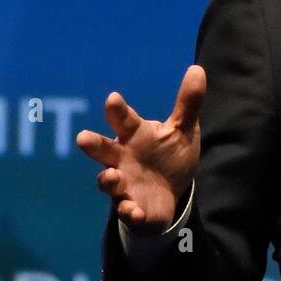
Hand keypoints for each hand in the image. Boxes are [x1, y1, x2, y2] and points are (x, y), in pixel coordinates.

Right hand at [76, 65, 205, 233]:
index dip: (117, 109)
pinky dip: (129, 211)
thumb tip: (198, 69)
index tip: (113, 98)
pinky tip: (134, 211)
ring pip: (108, 181)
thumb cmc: (169, 156)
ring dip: (108, 179)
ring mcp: (123, 185)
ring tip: (113, 177)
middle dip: (92, 143)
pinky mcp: (131, 208)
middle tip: (83, 137)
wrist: (169, 195)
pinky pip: (126, 211)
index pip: (124, 119)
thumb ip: (188, 103)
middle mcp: (122, 159)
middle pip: (102, 149)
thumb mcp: (182, 130)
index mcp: (134, 136)